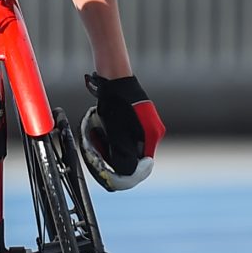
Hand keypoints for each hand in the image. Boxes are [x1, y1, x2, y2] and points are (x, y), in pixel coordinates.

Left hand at [79, 72, 164, 190]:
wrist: (114, 79)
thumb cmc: (116, 103)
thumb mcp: (118, 133)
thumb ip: (122, 154)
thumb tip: (125, 172)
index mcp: (152, 135)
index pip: (143, 165)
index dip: (128, 172)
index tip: (113, 173)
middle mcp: (152, 131)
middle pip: (136, 156)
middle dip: (117, 157)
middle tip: (100, 152)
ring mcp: (145, 124)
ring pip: (129, 146)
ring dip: (113, 146)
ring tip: (99, 137)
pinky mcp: (137, 119)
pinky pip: (125, 136)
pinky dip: (113, 137)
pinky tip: (101, 130)